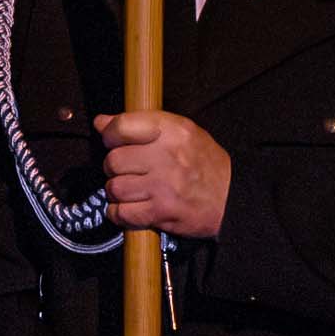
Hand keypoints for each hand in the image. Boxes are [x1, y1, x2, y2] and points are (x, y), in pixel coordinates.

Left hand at [97, 111, 231, 239]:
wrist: (234, 198)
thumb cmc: (204, 162)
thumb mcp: (181, 131)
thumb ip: (140, 124)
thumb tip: (100, 122)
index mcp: (172, 130)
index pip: (121, 127)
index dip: (110, 136)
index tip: (113, 142)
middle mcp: (166, 156)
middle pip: (113, 161)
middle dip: (115, 168)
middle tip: (130, 171)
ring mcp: (163, 185)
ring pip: (114, 188)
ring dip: (119, 192)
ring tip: (134, 190)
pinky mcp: (161, 212)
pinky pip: (121, 213)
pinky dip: (120, 213)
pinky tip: (132, 208)